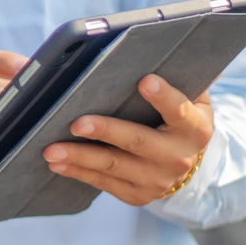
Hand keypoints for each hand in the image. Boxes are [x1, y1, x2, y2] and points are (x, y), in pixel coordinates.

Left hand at [43, 75, 213, 205]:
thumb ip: (175, 76)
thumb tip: (148, 49)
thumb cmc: (177, 118)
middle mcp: (178, 156)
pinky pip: (103, 182)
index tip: (144, 80)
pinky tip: (56, 163)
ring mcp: (158, 179)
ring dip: (79, 156)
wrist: (186, 162)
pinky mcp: (137, 195)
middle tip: (76, 123)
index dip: (163, 96)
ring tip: (51, 149)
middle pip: (137, 141)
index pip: (179, 110)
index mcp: (194, 127)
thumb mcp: (188, 97)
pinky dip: (77, 172)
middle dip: (105, 131)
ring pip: (113, 165)